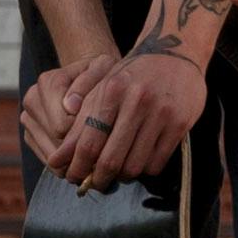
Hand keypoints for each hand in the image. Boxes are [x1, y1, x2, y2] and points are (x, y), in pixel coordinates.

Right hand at [13, 59, 100, 170]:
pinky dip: (67, 163)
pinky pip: (48, 161)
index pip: (63, 125)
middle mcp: (32, 100)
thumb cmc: (101, 74)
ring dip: (74, 159)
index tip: (103, 129)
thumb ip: (89, 81)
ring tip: (97, 154)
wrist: (89, 77)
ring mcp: (27, 119)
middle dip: (80, 147)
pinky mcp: (29, 135)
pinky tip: (83, 156)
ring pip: (51, 155)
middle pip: (56, 141)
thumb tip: (70, 107)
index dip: (85, 132)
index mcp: (48, 83)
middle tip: (103, 147)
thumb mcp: (103, 69)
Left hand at [36, 48, 214, 186]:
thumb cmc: (130, 76)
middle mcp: (137, 101)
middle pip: (111, 159)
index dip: (78, 166)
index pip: (89, 142)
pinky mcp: (180, 124)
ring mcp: (161, 113)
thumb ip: (80, 122)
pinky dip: (144, 170)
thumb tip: (58, 159)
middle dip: (99, 179)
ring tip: (117, 172)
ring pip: (135, 166)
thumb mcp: (102, 88)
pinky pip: (156, 163)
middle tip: (96, 183)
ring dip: (122, 176)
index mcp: (112, 90)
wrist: (175, 54)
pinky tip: (139, 161)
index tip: (72, 177)